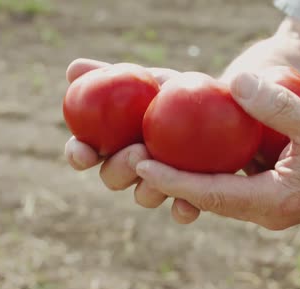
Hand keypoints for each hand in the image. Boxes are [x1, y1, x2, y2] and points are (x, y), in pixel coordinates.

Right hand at [63, 59, 197, 220]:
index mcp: (114, 140)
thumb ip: (114, 73)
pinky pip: (182, 210)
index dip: (78, 154)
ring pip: (143, 196)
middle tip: (138, 152)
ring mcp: (161, 184)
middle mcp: (133, 167)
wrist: (226, 108)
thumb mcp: (154, 78)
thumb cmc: (182, 90)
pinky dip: (182, 209)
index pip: (85, 151)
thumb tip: (72, 68)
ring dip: (149, 188)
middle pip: (112, 177)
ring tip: (168, 169)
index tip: (83, 152)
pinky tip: (187, 207)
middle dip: (119, 169)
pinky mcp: (191, 197)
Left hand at [134, 72, 299, 229]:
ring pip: (214, 193)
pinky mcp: (270, 196)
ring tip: (150, 155)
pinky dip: (207, 172)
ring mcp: (266, 206)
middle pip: (204, 197)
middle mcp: (264, 211)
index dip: (173, 179)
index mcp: (273, 202)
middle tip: (131, 159)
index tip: (141, 164)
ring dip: (184, 177)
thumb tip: (234, 82)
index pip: (211, 193)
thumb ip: (279, 106)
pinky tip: (192, 153)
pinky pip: (230, 186)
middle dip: (167, 181)